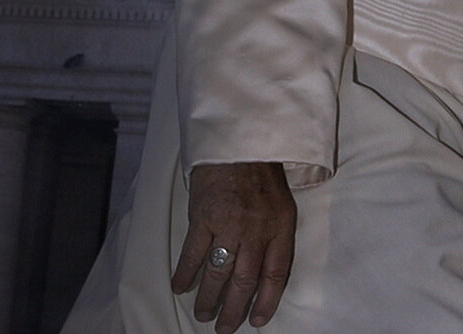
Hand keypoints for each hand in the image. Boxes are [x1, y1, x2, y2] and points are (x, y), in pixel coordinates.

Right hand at [171, 162, 295, 332]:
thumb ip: (274, 238)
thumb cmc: (262, 177)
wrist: (239, 146)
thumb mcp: (282, 207)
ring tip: (203, 314)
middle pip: (245, 281)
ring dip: (208, 298)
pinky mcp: (203, 219)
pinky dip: (185, 274)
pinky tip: (180, 288)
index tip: (257, 321)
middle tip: (224, 328)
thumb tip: (264, 274)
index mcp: (280, 228)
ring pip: (218, 274)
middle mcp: (256, 231)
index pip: (276, 274)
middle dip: (234, 310)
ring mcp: (229, 226)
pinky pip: (193, 255)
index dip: (267, 301)